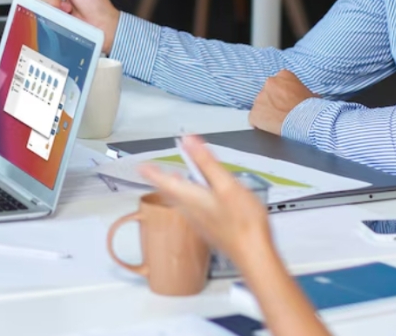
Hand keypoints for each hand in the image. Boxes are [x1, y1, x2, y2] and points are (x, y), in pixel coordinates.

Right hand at [9, 0, 120, 52]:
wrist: (104, 25)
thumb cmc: (97, 6)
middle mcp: (54, 0)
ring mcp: (52, 13)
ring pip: (37, 2)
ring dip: (52, 2)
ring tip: (68, 8)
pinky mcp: (52, 24)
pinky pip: (41, 15)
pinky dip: (51, 10)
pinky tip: (63, 13)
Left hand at [139, 135, 273, 267]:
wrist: (253, 254)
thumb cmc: (242, 221)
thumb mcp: (226, 184)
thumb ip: (206, 162)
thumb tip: (189, 141)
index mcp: (192, 198)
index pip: (165, 181)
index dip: (152, 172)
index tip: (141, 166)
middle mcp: (192, 211)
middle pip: (173, 193)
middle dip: (165, 180)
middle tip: (156, 172)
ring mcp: (201, 223)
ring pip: (183, 202)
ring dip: (179, 189)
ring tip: (177, 180)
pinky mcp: (212, 229)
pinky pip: (195, 210)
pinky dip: (193, 199)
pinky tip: (203, 198)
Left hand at [249, 70, 315, 134]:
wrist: (305, 122)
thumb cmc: (310, 108)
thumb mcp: (311, 95)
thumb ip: (303, 92)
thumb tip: (309, 97)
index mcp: (283, 75)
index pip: (278, 83)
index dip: (283, 94)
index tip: (287, 101)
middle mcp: (269, 83)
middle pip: (268, 93)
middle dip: (273, 102)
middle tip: (283, 112)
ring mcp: (259, 98)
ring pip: (261, 106)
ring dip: (267, 113)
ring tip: (279, 121)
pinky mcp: (254, 113)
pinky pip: (254, 119)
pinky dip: (260, 124)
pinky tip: (271, 128)